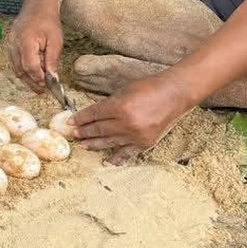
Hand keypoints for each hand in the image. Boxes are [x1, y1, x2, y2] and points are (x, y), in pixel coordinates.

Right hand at [7, 3, 62, 93]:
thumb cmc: (48, 20)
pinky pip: (14, 62)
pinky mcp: (10, 45)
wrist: (37, 4)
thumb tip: (52, 78)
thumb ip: (52, 60)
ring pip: (16, 68)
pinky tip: (32, 75)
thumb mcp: (55, 40)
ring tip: (39, 86)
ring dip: (27, 79)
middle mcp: (14, 44)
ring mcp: (10, 44)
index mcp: (26, 41)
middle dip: (32, 82)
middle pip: (21, 70)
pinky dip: (22, 71)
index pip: (30, 66)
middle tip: (43, 91)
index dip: (38, 78)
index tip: (48, 86)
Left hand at [72, 73, 195, 160]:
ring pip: (109, 142)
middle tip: (74, 134)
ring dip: (94, 144)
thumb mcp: (125, 90)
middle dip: (84, 132)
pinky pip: (126, 153)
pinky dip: (116, 157)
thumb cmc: (150, 87)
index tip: (71, 122)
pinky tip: (107, 160)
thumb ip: (110, 103)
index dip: (81, 118)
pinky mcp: (145, 143)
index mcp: (119, 106)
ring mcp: (136, 135)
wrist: (175, 94)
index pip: (94, 114)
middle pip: (99, 129)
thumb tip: (95, 113)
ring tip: (84, 145)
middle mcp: (126, 123)